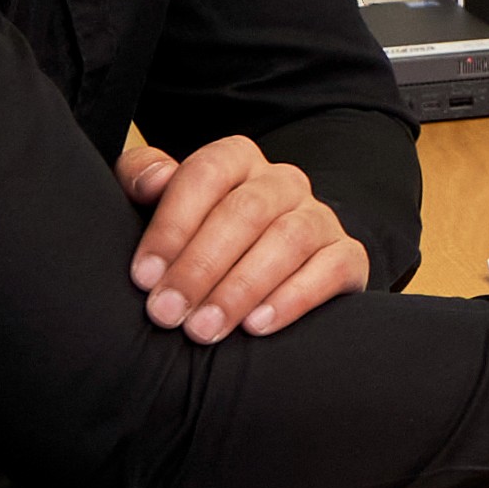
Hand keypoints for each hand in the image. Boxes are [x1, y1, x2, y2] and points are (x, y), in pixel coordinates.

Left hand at [120, 130, 364, 341]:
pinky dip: (295, 298)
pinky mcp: (347, 255)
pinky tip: (257, 326)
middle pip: (246, 211)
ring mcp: (320, 217)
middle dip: (201, 266)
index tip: (143, 277)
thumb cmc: (197, 238)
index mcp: (236, 159)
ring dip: (242, 287)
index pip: (206, 174)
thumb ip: (140, 179)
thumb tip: (153, 180)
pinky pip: (332, 268)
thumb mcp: (157, 205)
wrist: (259, 271)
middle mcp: (282, 181)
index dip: (172, 225)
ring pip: (289, 239)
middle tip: (168, 313)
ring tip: (206, 328)